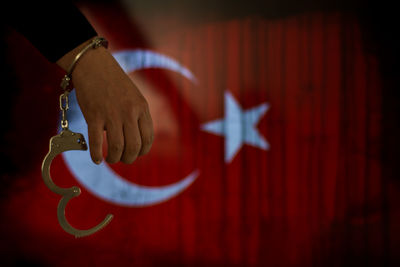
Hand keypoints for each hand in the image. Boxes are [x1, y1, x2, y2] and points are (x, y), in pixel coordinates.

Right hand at [56, 38, 153, 163]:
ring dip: (114, 158)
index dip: (143, 151)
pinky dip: (96, 154)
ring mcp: (112, 114)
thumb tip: (136, 140)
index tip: (136, 153)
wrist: (93, 64)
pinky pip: (96, 141)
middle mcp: (129, 112)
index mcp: (142, 108)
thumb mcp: (134, 96)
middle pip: (134, 146)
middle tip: (122, 158)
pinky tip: (96, 159)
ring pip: (117, 147)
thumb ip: (137, 116)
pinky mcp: (94, 115)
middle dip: (129, 158)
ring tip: (110, 159)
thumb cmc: (114, 82)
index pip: (148, 138)